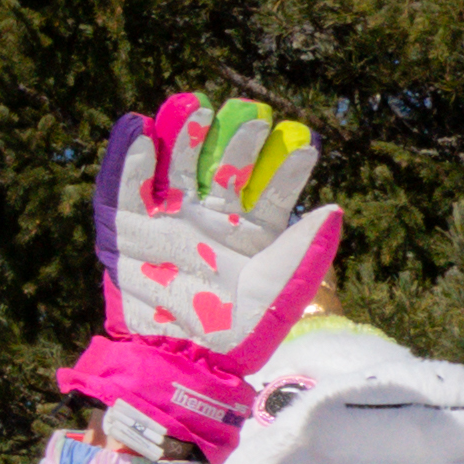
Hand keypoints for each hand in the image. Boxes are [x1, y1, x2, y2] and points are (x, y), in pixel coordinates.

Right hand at [57, 91, 344, 452]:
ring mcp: (171, 220)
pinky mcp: (130, 226)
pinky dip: (132, 160)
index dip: (287, 170)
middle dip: (237, 144)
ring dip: (186, 139)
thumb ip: (307, 250)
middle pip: (224, 170)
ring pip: (179, 169)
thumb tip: (335, 208)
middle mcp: (210, 220)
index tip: (307, 145)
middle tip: (253, 117)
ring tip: (199, 108)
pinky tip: (141, 131)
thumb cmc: (241, 330)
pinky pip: (128, 186)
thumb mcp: (281, 289)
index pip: (271, 193)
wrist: (189, 355)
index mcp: (249, 233)